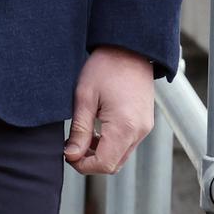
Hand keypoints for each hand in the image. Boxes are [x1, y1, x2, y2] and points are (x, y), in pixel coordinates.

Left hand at [64, 46, 154, 175]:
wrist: (130, 49)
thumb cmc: (105, 68)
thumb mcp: (84, 98)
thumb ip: (79, 130)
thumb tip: (72, 156)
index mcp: (125, 127)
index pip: (104, 164)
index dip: (83, 165)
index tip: (68, 153)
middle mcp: (139, 131)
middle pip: (113, 165)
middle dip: (90, 161)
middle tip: (71, 146)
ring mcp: (145, 128)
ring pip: (120, 156)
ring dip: (100, 153)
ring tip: (81, 136)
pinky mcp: (144, 123)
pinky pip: (127, 144)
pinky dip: (110, 144)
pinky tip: (96, 130)